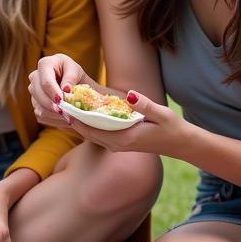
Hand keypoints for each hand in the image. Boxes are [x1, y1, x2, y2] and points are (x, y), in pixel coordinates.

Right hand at [28, 55, 98, 128]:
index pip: (46, 82)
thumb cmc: (74, 74)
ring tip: (71, 118)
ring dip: (55, 115)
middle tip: (67, 114)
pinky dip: (55, 120)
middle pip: (39, 95)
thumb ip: (71, 78)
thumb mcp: (76, 71)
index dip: (53, 93)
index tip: (63, 101)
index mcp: (45, 64)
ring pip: (40, 108)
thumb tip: (66, 89)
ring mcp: (33, 92)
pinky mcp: (36, 105)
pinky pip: (42, 116)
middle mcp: (35, 78)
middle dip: (53, 106)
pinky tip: (66, 119)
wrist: (73, 85)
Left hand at [57, 89, 181, 154]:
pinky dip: (87, 125)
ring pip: (90, 135)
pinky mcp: (118, 144)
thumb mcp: (161, 113)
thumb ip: (146, 105)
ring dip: (78, 122)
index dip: (77, 117)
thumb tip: (131, 95)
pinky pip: (96, 136)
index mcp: (124, 137)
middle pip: (87, 132)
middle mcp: (116, 144)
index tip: (66, 104)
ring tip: (67, 106)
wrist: (179, 144)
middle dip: (73, 118)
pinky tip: (81, 113)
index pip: (93, 128)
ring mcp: (116, 146)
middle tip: (61, 102)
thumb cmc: (171, 127)